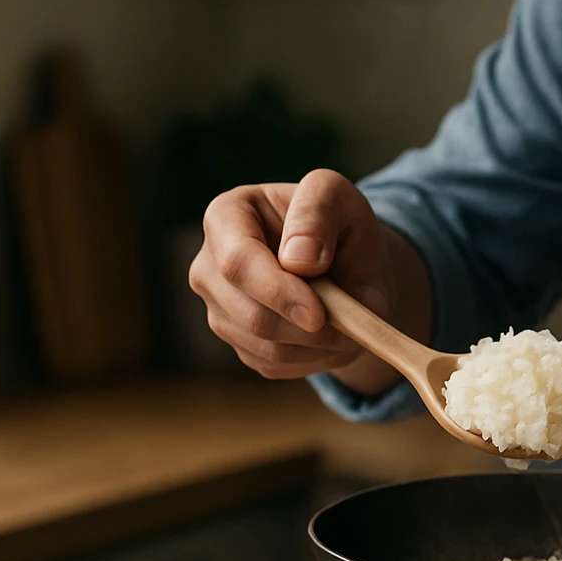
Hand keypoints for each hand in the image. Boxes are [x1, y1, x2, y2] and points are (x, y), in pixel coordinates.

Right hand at [188, 169, 399, 381]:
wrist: (347, 264)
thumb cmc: (337, 223)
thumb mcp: (339, 197)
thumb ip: (318, 214)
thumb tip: (300, 260)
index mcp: (226, 216)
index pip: (237, 263)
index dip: (278, 292)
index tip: (319, 313)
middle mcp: (210, 266)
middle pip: (249, 314)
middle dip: (306, 328)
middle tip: (351, 327)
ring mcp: (219, 308)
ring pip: (263, 346)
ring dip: (316, 345)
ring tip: (351, 324)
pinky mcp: (239, 341)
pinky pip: (273, 363)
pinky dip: (313, 358)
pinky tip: (331, 335)